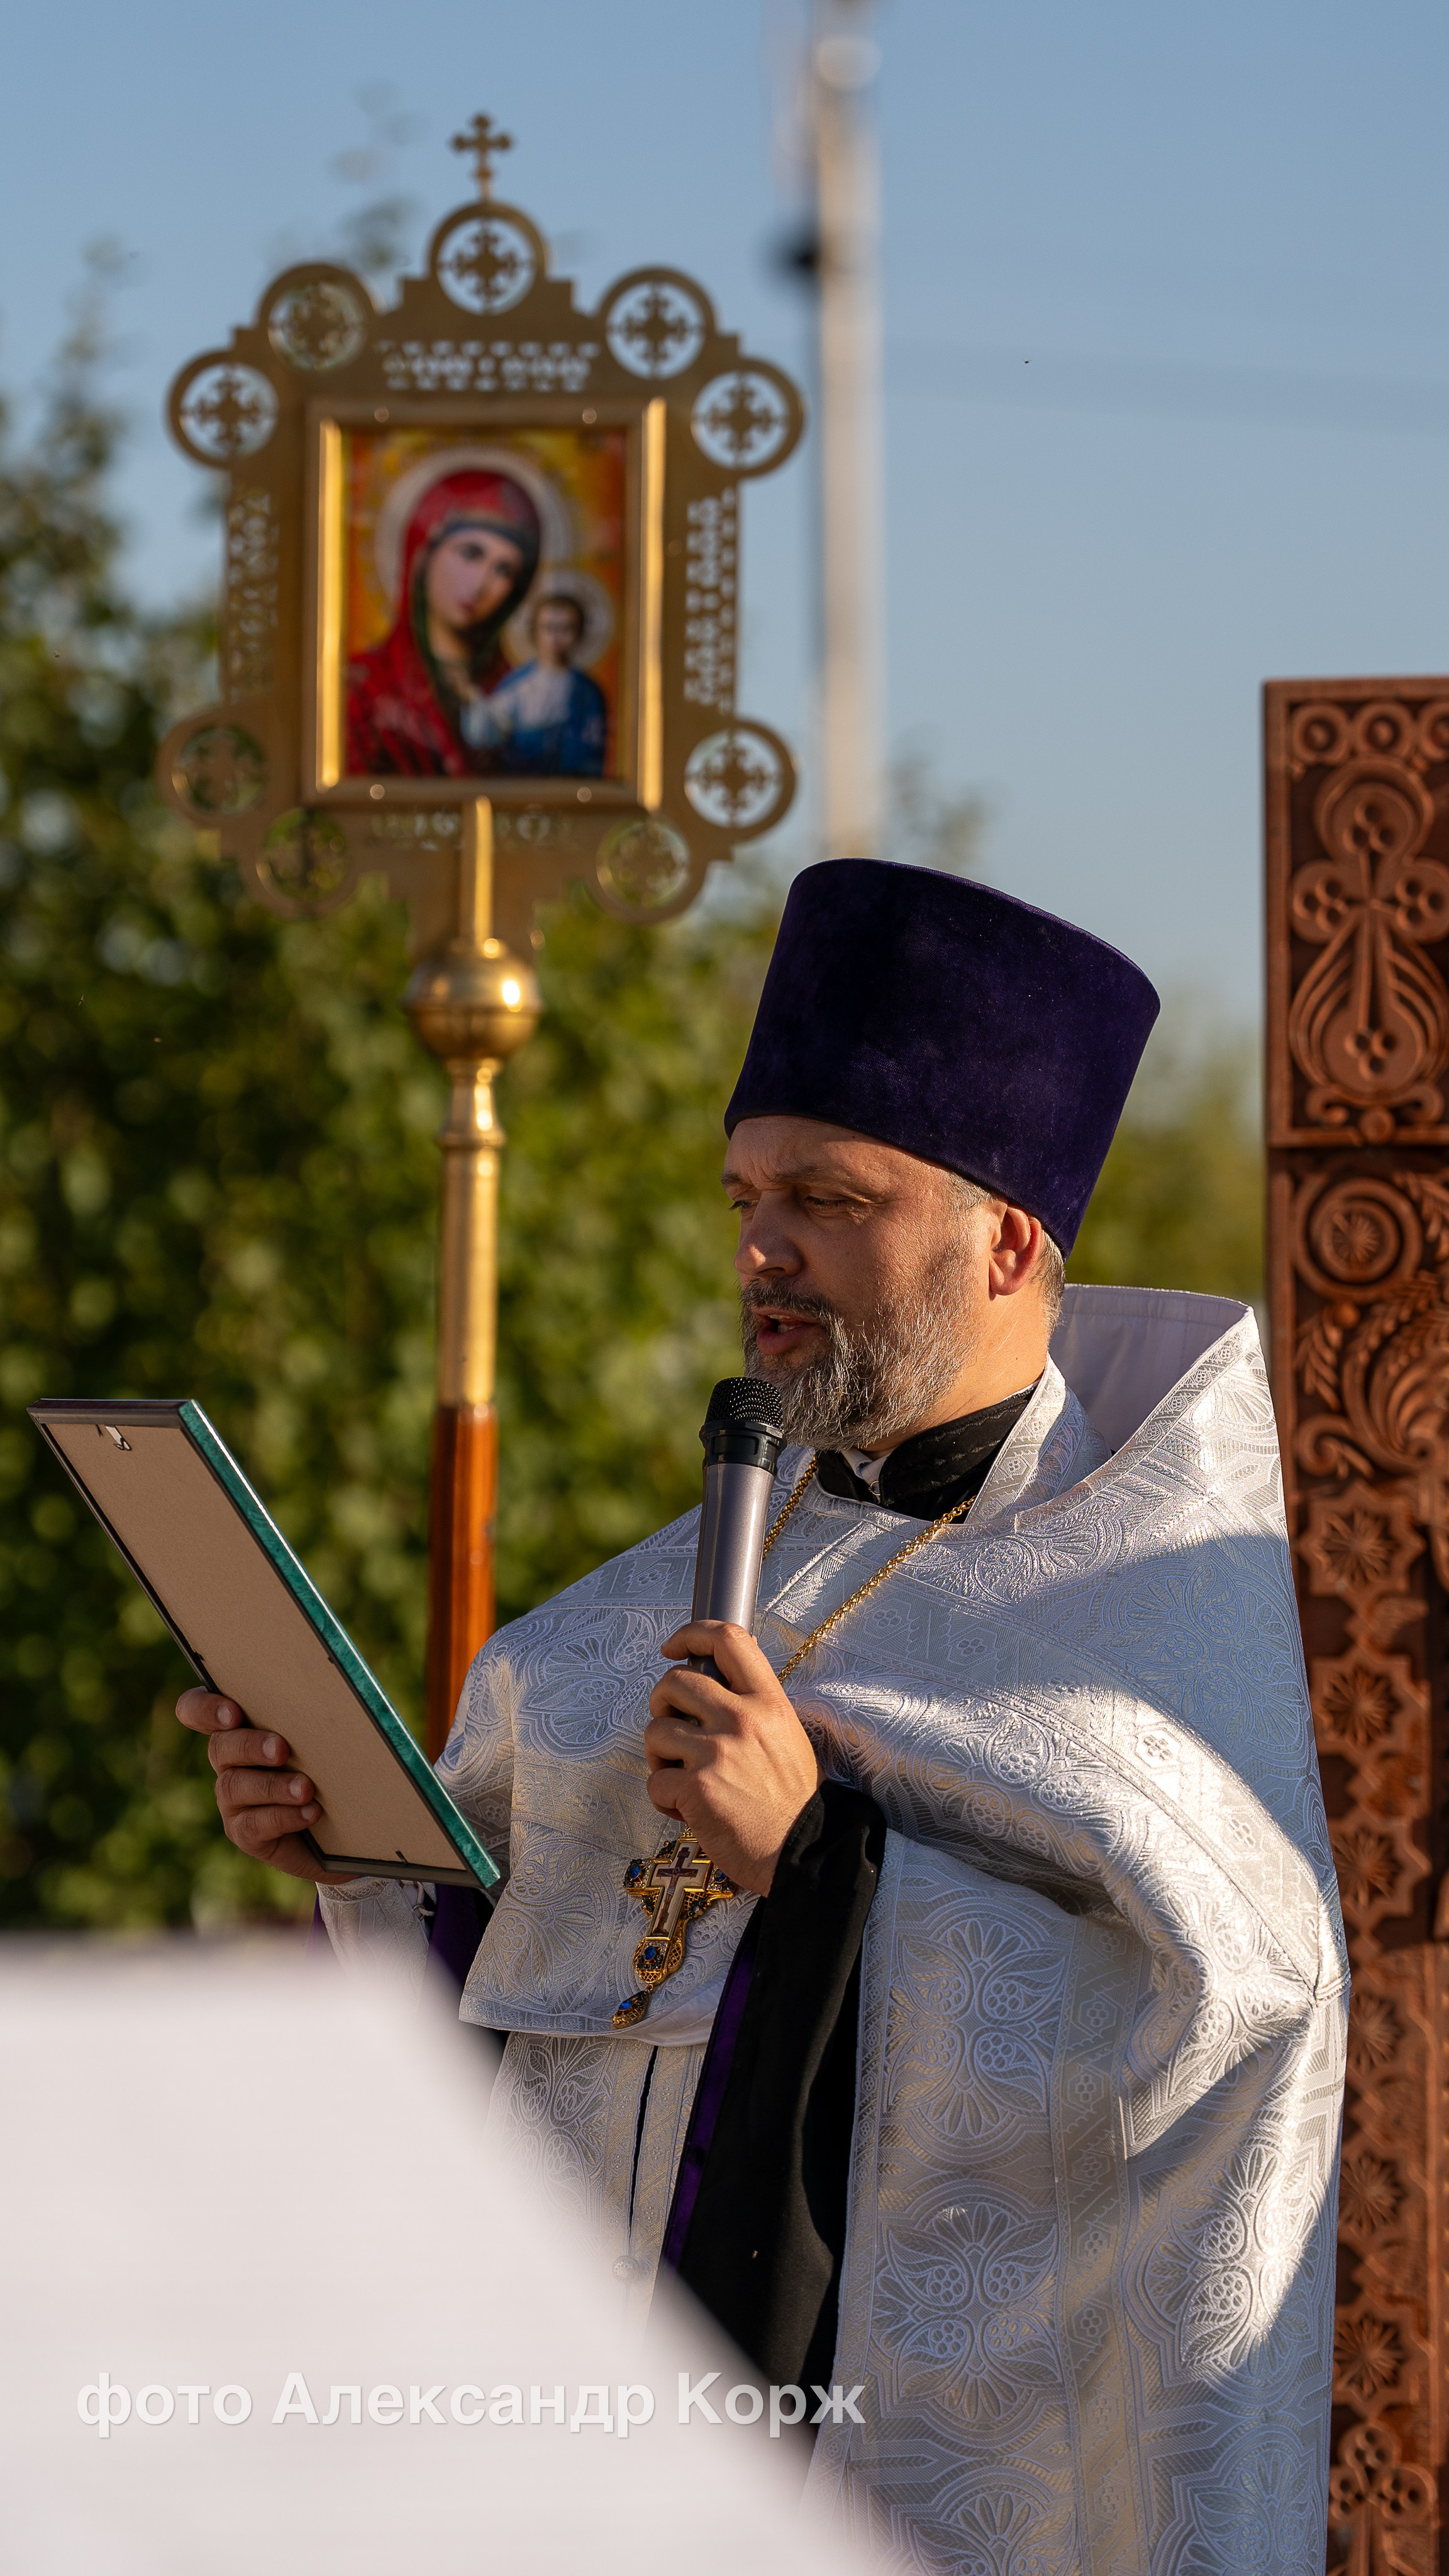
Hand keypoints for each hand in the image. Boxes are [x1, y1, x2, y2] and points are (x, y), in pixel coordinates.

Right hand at [175, 1690, 356, 1885]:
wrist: (339, 1824)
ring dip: (273, 1786)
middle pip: (219, 1747)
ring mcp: (231, 1799)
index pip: (196, 1709)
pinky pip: (253, 1825)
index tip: (232, 1712)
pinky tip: (310, 1812)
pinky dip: (283, 1816)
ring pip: (235, 1786)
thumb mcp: (318, 1737)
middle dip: (250, 1746)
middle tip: (281, 1749)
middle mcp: (228, 1761)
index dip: (205, 1708)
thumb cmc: (328, 1765)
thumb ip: (310, 1715)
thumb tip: (329, 1697)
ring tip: (306, 1789)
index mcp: (238, 1727)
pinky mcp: (243, 1832)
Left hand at [644, 1623, 819, 1897]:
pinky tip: (687, 1810)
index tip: (673, 1649)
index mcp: (768, 1701)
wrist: (804, 1852)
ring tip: (683, 1778)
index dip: (691, 1634)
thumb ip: (751, 1708)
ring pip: (654, 1731)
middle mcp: (742, 1718)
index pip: (728, 1639)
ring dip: (660, 1756)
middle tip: (674, 1730)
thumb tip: (707, 1689)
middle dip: (661, 1704)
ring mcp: (717, 1752)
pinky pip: (655, 1780)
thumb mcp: (785, 1735)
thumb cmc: (791, 1800)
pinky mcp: (696, 1788)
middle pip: (674, 1681)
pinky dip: (663, 1797)